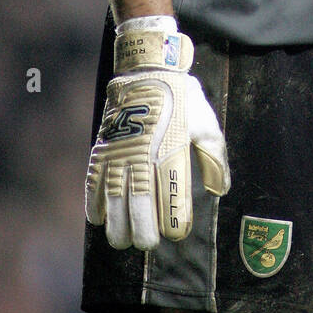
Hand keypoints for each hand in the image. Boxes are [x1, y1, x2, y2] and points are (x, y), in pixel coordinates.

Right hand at [86, 16, 229, 248]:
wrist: (147, 68)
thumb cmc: (182, 99)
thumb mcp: (207, 124)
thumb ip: (214, 158)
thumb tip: (219, 190)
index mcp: (172, 151)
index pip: (172, 195)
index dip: (174, 219)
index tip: (177, 233)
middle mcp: (144, 156)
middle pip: (138, 203)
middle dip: (142, 230)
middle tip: (146, 244)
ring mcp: (119, 152)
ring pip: (113, 197)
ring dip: (116, 223)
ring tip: (121, 241)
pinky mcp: (102, 147)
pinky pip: (93, 180)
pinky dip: (93, 201)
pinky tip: (98, 219)